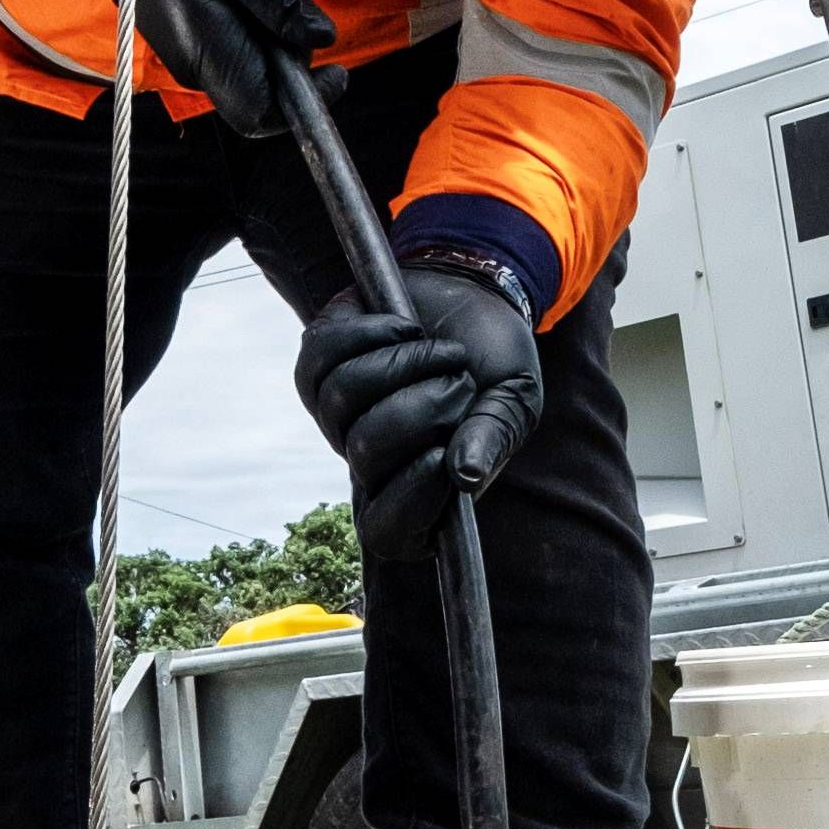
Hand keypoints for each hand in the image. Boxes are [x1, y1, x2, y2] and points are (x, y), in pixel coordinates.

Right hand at [117, 0, 333, 133]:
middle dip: (290, 33)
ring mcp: (202, 52)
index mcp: (211, 55)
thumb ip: (278, 0)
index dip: (307, 100)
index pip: (264, 114)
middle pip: (273, 78)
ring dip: (273, 9)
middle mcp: (204, 67)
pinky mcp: (202, 35)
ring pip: (263, 50)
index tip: (337, 69)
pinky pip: (245, 32)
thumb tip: (322, 37)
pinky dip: (255, 3)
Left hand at [297, 253, 542, 567]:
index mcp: (421, 491)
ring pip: (341, 399)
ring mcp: (336, 418)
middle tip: (462, 382)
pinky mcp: (316, 369)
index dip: (411, 498)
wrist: (472, 295)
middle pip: (366, 452)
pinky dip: (371, 332)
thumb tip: (466, 476)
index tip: (444, 453)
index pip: (389, 532)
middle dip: (422, 407)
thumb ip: (494, 436)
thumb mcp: (513, 398)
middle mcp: (370, 463)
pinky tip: (404, 328)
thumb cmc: (495, 359)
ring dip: (403, 362)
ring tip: (442, 350)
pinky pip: (321, 357)